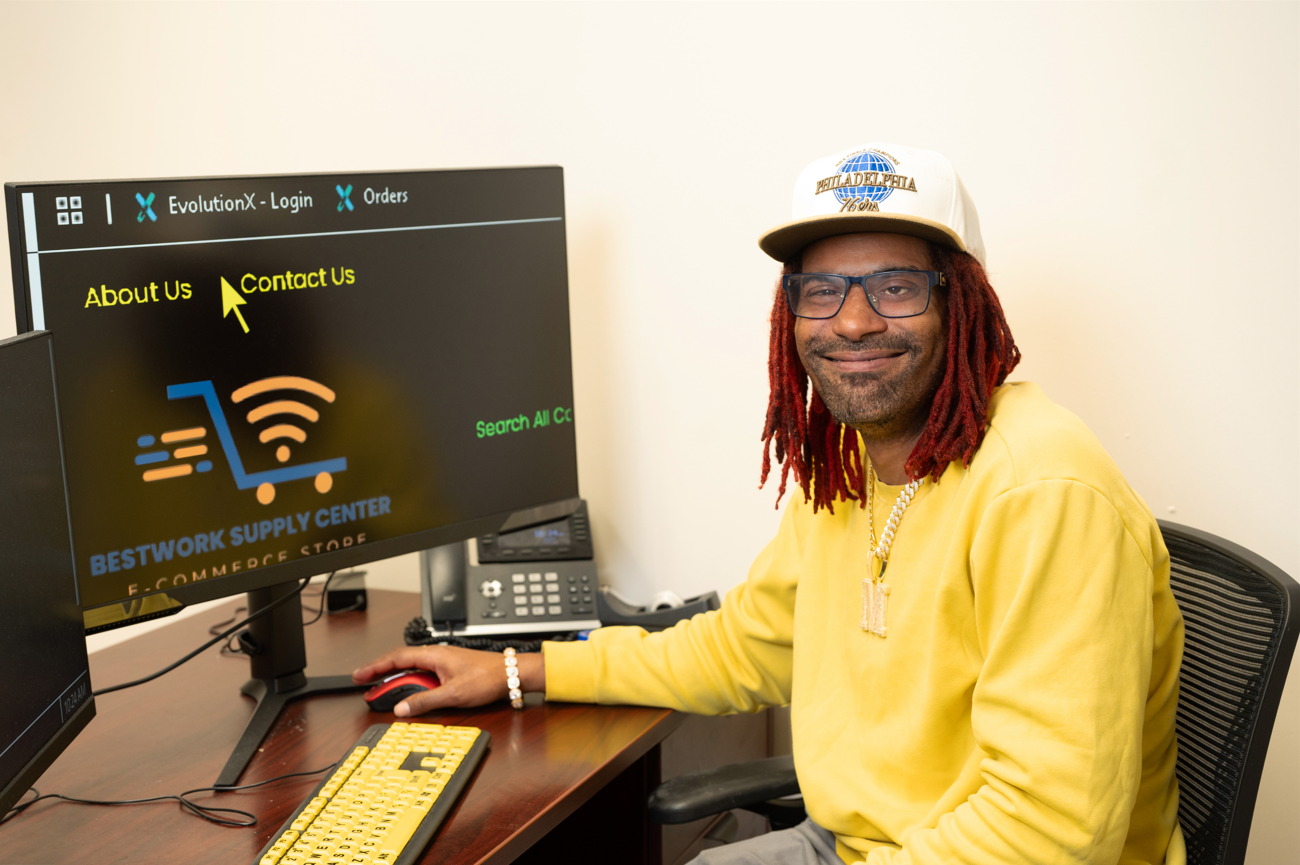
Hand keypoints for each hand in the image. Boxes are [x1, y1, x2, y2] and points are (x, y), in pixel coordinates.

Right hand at [352, 646, 544, 716]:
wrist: (511, 674)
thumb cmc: (488, 677)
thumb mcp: (453, 694)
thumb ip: (425, 701)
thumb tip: (402, 709)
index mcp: (434, 655)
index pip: (396, 658)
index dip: (375, 667)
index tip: (359, 675)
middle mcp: (436, 656)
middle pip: (401, 663)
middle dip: (381, 675)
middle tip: (366, 688)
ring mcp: (443, 664)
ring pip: (412, 671)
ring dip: (397, 682)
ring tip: (383, 695)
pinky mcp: (450, 672)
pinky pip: (424, 676)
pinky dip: (412, 685)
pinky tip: (409, 694)